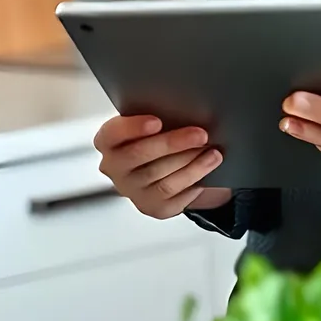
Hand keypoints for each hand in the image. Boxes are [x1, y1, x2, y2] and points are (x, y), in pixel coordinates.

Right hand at [94, 114, 233, 219]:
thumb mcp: (150, 124)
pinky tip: (207, 169)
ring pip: (162, 179)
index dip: (133, 128)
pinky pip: (174, 196)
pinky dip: (193, 181)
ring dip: (192, 165)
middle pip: (140, 156)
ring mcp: (132, 191)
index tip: (157, 121)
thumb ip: (156, 119)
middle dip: (173, 143)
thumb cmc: (156, 137)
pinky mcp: (152, 207)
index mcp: (108, 141)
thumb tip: (184, 112)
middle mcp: (114, 168)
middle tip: (201, 134)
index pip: (112, 134)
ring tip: (213, 153)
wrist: (164, 167)